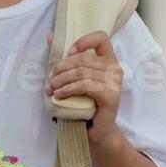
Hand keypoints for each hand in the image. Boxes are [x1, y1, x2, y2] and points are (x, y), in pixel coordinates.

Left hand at [45, 30, 123, 145]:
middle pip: (84, 58)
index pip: (101, 37)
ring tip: (51, 88)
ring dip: (62, 80)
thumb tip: (50, 35)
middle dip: (62, 68)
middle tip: (50, 79)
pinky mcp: (111, 95)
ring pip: (82, 72)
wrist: (95, 130)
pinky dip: (68, 89)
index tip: (68, 53)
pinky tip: (59, 95)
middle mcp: (115, 68)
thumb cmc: (84, 102)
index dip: (83, 41)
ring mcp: (115, 82)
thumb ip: (64, 57)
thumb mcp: (73, 77)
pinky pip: (85, 85)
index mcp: (108, 59)